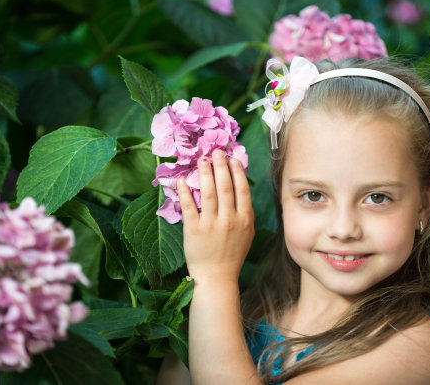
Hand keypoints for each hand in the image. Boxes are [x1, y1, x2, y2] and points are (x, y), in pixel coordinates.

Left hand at [177, 149, 253, 282]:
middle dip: (220, 166)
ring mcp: (211, 224)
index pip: (241, 189)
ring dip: (205, 173)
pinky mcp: (193, 230)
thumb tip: (240, 186)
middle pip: (225, 187)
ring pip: (208, 192)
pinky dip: (185, 192)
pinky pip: (189, 206)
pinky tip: (182, 180)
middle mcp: (229, 220)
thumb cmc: (232, 254)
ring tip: (202, 159)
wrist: (217, 277)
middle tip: (216, 151)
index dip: (237, 171)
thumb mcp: (247, 233)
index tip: (232, 158)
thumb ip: (245, 212)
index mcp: (244, 220)